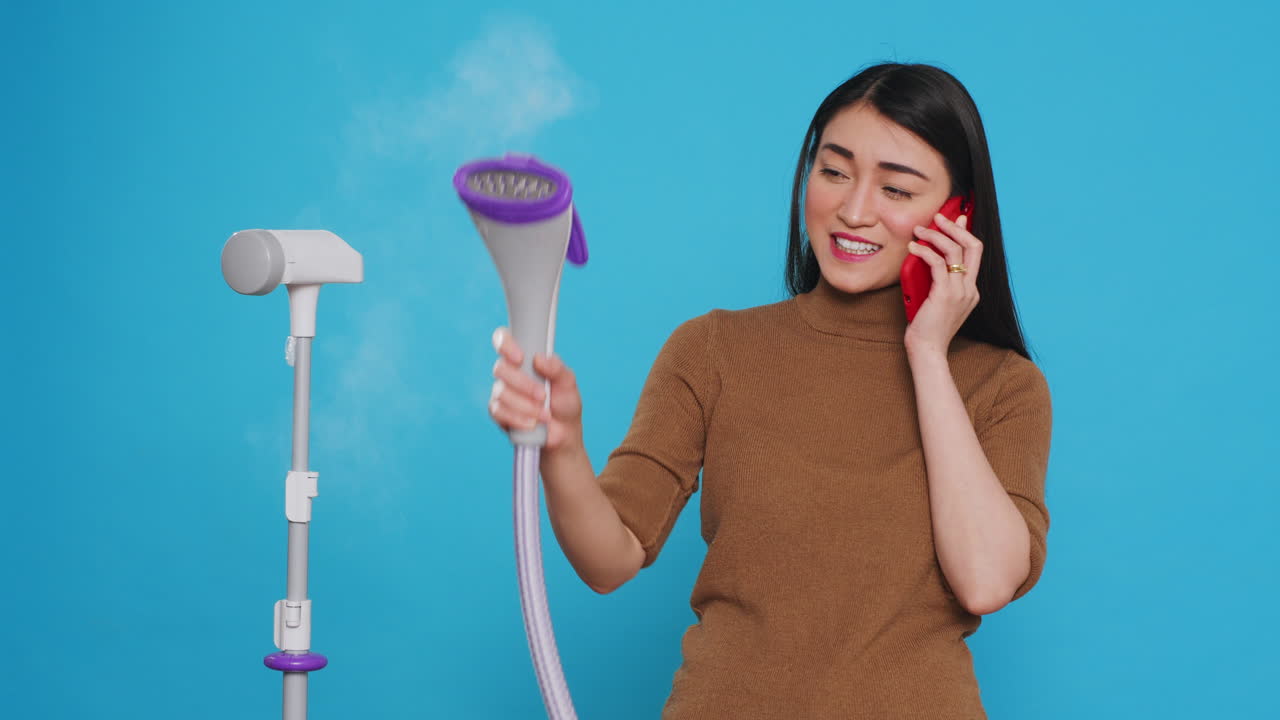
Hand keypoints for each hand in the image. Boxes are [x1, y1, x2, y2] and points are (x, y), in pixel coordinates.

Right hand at [489, 327, 584, 452]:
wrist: (564, 433)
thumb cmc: (565, 403)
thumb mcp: (568, 383)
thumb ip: (557, 368)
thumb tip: (539, 359)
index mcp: (526, 358)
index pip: (504, 340)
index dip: (506, 344)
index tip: (520, 357)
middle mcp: (510, 372)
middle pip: (501, 368)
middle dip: (524, 384)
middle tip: (543, 396)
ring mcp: (502, 392)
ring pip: (501, 392)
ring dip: (525, 405)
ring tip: (545, 415)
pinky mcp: (498, 412)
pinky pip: (499, 412)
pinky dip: (518, 418)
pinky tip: (532, 424)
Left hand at [903, 213, 982, 355]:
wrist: (928, 350)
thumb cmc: (926, 329)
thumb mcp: (934, 301)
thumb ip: (936, 282)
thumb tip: (927, 259)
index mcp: (971, 291)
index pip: (975, 254)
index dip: (965, 233)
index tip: (956, 219)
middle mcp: (970, 289)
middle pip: (973, 246)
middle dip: (956, 227)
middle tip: (938, 217)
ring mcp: (960, 291)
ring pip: (955, 251)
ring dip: (936, 235)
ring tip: (919, 230)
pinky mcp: (945, 294)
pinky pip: (937, 263)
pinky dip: (924, 251)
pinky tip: (913, 248)